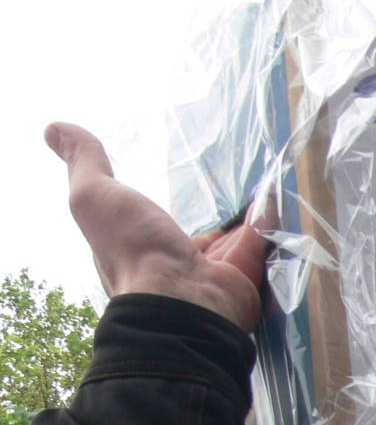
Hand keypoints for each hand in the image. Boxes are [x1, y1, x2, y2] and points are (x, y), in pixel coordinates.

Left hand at [46, 122, 266, 329]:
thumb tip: (53, 127)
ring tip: (254, 181)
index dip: (150, 206)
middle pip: (191, 234)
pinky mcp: (244, 271)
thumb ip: (84, 162)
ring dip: (240, 215)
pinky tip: (274, 193)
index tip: (162, 181)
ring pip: (228, 237)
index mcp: (137, 249)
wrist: (182, 297)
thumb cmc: (132, 247)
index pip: (145, 224)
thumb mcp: (93, 195)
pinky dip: (266, 218)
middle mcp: (173, 263)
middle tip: (218, 184)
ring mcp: (211, 270)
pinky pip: (257, 240)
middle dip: (206, 214)